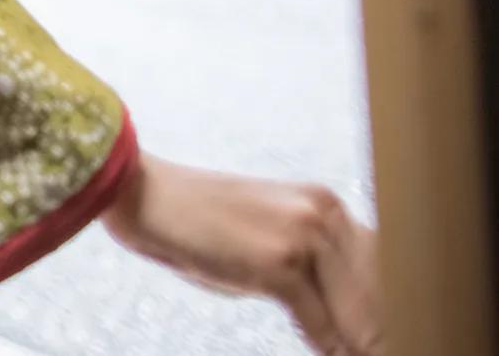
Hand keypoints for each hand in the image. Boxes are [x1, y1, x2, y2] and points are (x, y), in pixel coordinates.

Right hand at [100, 153, 380, 355]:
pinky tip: (328, 354)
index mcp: (325, 204)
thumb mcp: (265, 233)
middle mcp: (324, 213)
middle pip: (380, 293)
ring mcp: (303, 236)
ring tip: (360, 355)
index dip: (389, 307)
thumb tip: (345, 321)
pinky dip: (327, 346)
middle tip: (379, 351)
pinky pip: (321, 324)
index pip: (384, 266)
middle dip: (382, 331)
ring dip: (360, 344)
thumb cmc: (198, 220)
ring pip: (358, 313)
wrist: (141, 193)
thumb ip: (310, 264)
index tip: (388, 336)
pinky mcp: (278, 262)